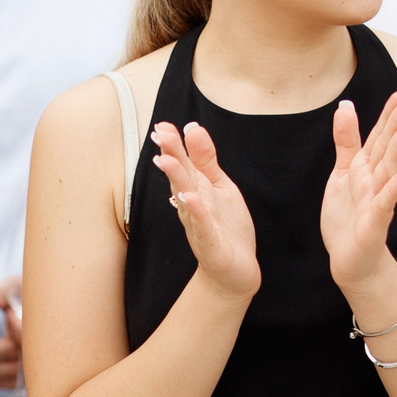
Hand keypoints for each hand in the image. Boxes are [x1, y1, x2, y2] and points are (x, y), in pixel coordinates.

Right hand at [150, 120, 259, 300]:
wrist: (235, 270)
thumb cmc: (225, 228)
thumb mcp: (219, 187)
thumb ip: (206, 159)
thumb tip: (192, 127)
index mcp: (196, 189)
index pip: (183, 163)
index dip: (173, 145)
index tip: (163, 126)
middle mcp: (192, 205)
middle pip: (180, 177)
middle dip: (171, 155)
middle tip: (161, 135)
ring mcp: (199, 225)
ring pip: (186, 199)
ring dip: (176, 181)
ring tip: (168, 161)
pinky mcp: (210, 244)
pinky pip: (202, 226)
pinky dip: (197, 212)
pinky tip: (191, 198)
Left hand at [321, 91, 396, 304]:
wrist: (350, 259)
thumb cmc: (349, 216)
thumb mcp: (343, 173)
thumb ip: (346, 140)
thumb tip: (345, 105)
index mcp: (367, 166)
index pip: (380, 134)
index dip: (391, 113)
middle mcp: (376, 179)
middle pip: (389, 145)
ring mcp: (378, 198)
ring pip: (391, 167)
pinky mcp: (376, 220)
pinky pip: (387, 200)